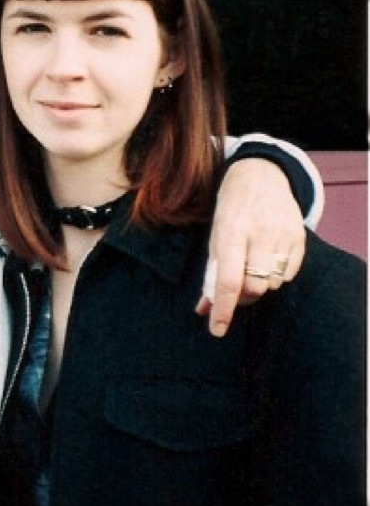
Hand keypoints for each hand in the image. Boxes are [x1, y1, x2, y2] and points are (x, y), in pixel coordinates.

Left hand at [196, 158, 305, 336]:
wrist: (261, 176)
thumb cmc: (232, 209)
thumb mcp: (215, 235)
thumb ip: (211, 273)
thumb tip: (204, 309)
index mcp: (232, 231)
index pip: (229, 279)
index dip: (223, 308)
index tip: (217, 329)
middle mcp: (260, 233)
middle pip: (255, 287)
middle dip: (243, 296)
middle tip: (236, 290)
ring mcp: (283, 235)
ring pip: (273, 283)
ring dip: (260, 284)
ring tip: (252, 265)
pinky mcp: (300, 237)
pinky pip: (289, 274)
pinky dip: (276, 275)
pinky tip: (267, 257)